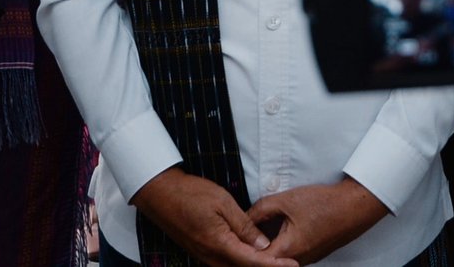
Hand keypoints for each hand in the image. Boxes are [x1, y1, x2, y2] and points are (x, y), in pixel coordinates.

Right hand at [131, 168, 298, 266]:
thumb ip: (244, 226)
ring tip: (275, 259)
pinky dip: (242, 261)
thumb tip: (263, 245)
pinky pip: (225, 262)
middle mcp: (211, 257)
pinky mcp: (202, 252)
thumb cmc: (191, 193)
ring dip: (254, 264)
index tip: (293, 265)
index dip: (274, 266)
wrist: (160, 194)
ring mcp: (205, 256)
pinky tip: (253, 253)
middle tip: (288, 263)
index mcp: (219, 245)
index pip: (253, 262)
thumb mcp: (223, 203)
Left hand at [247, 177, 388, 264]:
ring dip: (265, 247)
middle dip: (252, 248)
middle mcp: (296, 261)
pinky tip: (274, 229)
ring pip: (277, 258)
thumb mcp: (287, 200)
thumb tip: (244, 218)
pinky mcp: (311, 253)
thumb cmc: (324, 203)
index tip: (232, 236)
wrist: (355, 206)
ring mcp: (306, 259)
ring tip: (256, 229)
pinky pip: (288, 254)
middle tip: (241, 233)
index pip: (254, 259)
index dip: (241, 248)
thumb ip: (261, 210)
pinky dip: (278, 245)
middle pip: (265, 261)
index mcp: (287, 251)